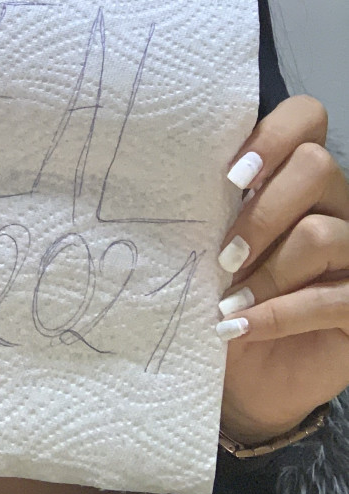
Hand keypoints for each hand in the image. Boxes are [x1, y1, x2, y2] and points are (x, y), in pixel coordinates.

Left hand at [217, 95, 348, 442]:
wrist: (243, 376)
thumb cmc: (220, 294)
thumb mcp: (208, 246)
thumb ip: (207, 207)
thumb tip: (162, 180)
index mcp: (292, 175)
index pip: (305, 117)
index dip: (274, 135)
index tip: (231, 175)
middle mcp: (333, 202)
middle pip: (317, 167)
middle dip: (262, 212)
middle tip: (222, 254)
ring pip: (321, 233)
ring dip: (266, 271)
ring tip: (226, 299)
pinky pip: (333, 297)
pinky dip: (278, 314)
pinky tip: (240, 327)